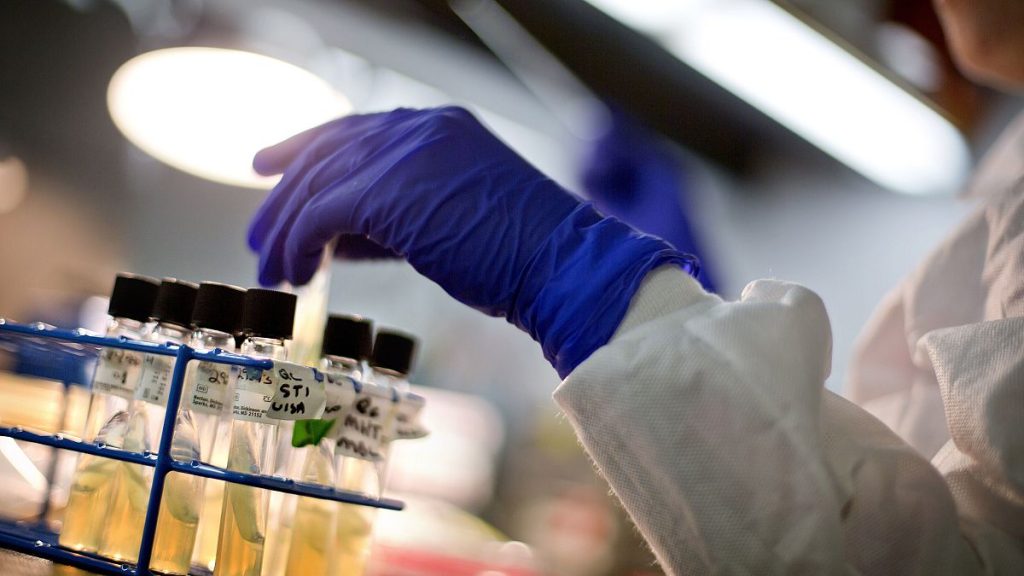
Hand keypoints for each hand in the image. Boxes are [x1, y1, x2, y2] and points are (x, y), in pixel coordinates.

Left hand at [249, 106, 697, 376]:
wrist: (562, 266)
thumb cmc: (520, 256)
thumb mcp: (450, 222)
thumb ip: (392, 217)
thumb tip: (334, 236)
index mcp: (439, 126)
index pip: (355, 130)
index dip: (305, 149)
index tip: (271, 168)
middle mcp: (419, 128)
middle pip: (327, 151)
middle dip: (283, 194)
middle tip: (259, 234)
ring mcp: (405, 153)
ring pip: (317, 182)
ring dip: (286, 229)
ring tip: (271, 268)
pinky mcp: (390, 191)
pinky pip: (321, 212)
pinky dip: (299, 243)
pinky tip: (294, 272)